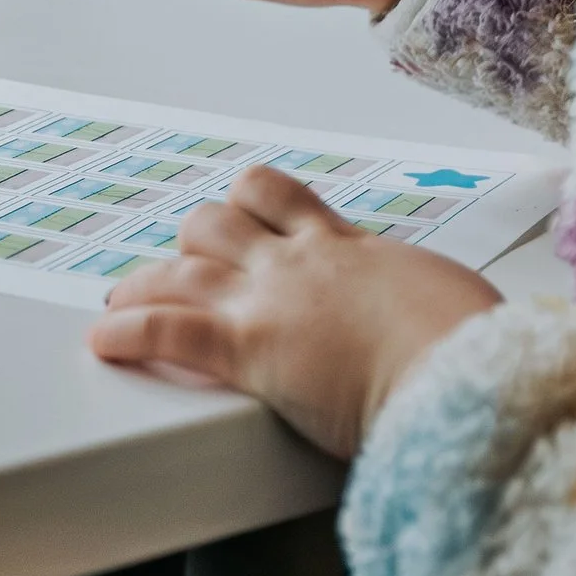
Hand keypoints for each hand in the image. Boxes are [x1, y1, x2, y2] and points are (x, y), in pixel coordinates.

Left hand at [88, 168, 503, 457]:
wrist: (466, 373)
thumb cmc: (473, 346)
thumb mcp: (448, 300)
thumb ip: (420, 298)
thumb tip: (440, 316)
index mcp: (349, 248)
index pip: (284, 201)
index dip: (252, 205)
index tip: (240, 217)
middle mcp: (299, 263)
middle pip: (219, 224)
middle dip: (194, 243)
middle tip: (181, 266)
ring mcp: (269, 301)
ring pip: (184, 267)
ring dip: (146, 281)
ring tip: (121, 297)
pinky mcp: (249, 349)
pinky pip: (167, 332)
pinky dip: (128, 333)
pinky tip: (103, 340)